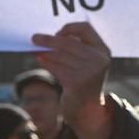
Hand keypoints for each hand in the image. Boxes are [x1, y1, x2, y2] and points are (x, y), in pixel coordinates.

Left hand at [31, 22, 114, 138]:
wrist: (88, 109)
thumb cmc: (82, 80)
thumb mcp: (84, 62)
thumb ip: (73, 48)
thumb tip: (46, 37)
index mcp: (103, 51)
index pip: (86, 29)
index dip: (69, 28)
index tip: (57, 33)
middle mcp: (99, 60)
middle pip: (69, 42)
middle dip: (49, 40)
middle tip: (34, 38)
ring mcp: (90, 72)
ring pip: (61, 55)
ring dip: (45, 52)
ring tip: (35, 50)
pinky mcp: (78, 83)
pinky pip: (57, 68)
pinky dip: (46, 63)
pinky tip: (40, 60)